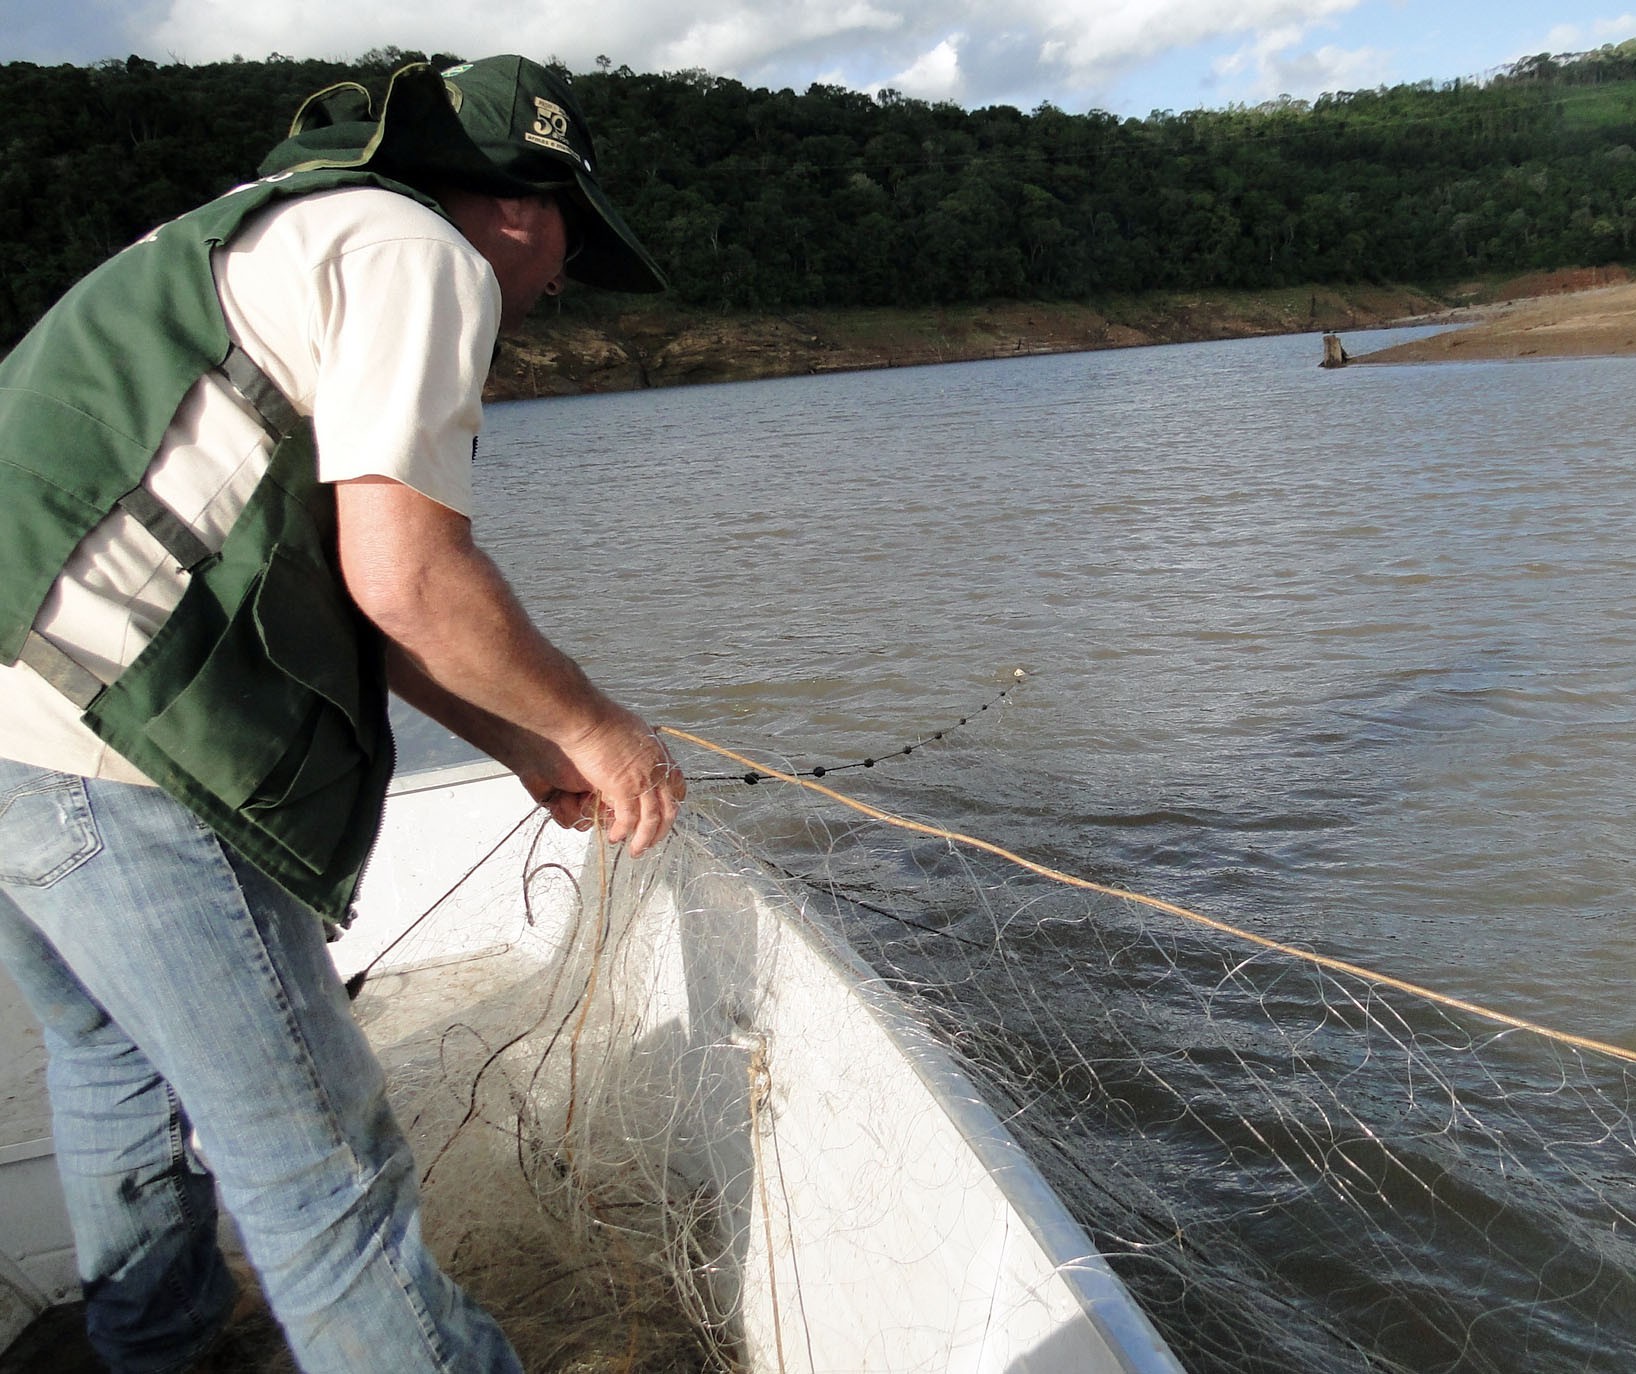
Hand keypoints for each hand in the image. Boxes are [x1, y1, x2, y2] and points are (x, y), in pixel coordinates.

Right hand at [518, 702, 684, 856]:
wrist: (586, 719)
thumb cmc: (599, 719)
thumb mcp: (630, 730)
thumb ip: (637, 748)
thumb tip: (631, 754)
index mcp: (660, 753)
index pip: (677, 784)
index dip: (673, 803)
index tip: (666, 815)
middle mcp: (657, 768)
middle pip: (669, 808)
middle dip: (662, 829)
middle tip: (651, 843)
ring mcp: (643, 779)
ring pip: (652, 819)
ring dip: (644, 839)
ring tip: (635, 851)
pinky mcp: (625, 788)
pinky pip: (629, 818)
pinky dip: (623, 831)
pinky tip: (615, 837)